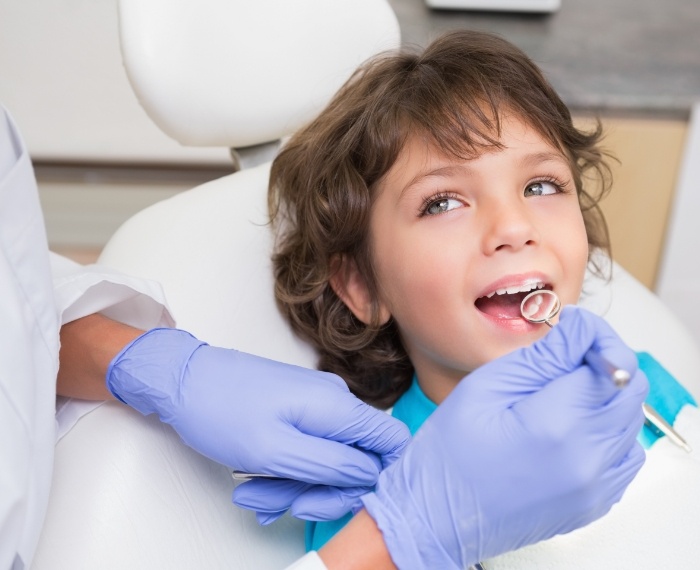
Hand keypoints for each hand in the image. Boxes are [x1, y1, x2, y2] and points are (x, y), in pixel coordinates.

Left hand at [106, 328, 408, 521]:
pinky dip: (285, 473)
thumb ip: (331, 465)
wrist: (182, 381)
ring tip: (255, 495)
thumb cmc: (220, 408)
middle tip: (287, 505)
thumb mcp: (276, 451)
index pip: (392, 441)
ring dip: (294, 487)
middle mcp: (333, 403)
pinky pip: (305, 451)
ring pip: (326, 461)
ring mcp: (314, 407)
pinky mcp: (296, 412)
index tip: (348, 499)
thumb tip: (371, 474)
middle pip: (356, 460)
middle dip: (322, 491)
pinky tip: (257, 485)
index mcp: (337, 406)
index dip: (381, 476)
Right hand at [360, 306, 648, 568]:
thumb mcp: (486, 386)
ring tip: (560, 396)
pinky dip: (606, 432)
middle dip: (603, 363)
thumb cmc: (449, 454)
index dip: (594, 338)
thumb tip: (581, 328)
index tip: (572, 333)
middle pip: (630, 390)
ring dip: (605, 397)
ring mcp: (595, 487)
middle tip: (563, 359)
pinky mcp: (594, 503)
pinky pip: (624, 455)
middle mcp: (587, 460)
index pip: (611, 363)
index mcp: (557, 425)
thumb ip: (543, 356)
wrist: (437, 516)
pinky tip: (569, 428)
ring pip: (630, 421)